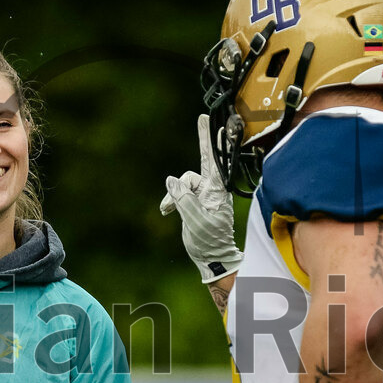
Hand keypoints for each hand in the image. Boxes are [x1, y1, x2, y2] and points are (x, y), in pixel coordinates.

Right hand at [161, 114, 243, 282]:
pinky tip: (166, 211)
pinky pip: (179, 193)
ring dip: (173, 195)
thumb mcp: (196, 222)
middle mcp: (211, 189)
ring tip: (167, 210)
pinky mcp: (194, 202)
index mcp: (217, 192)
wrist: (211, 258)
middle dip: (197, 151)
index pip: (215, 162)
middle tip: (200, 123)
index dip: (212, 142)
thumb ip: (184, 200)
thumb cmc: (209, 242)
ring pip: (184, 182)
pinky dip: (171, 200)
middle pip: (200, 165)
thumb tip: (171, 180)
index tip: (214, 123)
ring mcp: (203, 195)